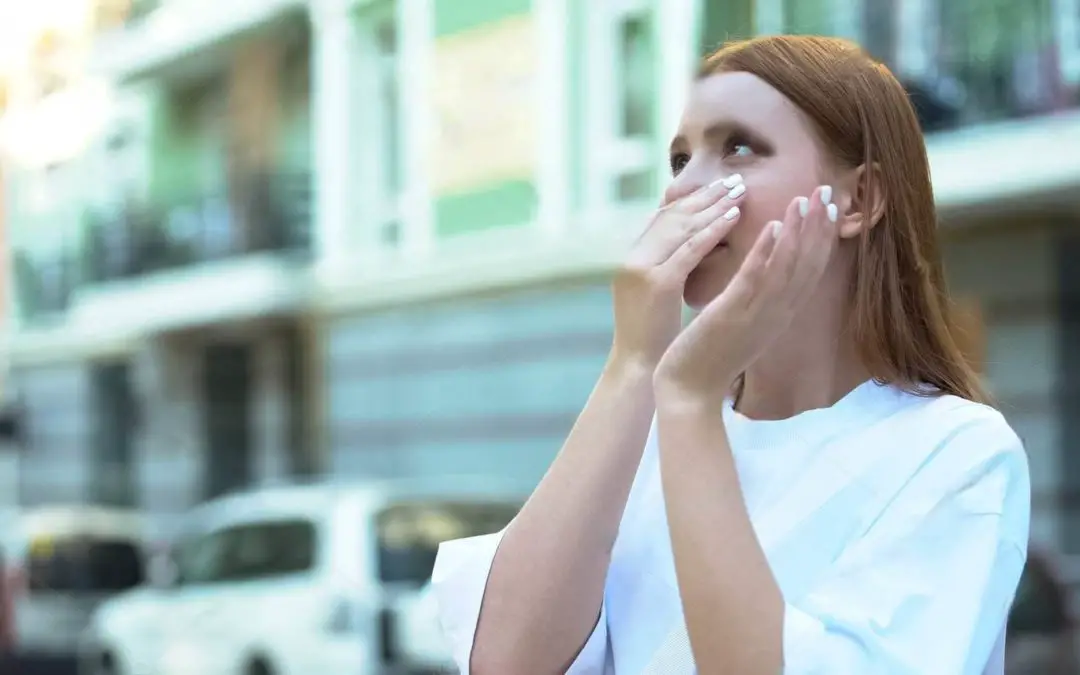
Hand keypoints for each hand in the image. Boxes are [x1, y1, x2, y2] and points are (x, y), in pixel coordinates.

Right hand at [611, 175, 746, 368]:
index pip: (663, 219)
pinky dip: (712, 230)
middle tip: (735, 180)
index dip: (692, 202)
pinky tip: (734, 217)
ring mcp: (643, 269)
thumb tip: (698, 248)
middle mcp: (633, 258)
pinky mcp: (657, 283)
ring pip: (681, 226)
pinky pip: (690, 249)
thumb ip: (671, 268)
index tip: (719, 189)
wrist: (636, 371)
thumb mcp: (658, 295)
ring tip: (739, 191)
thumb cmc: (652, 338)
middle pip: (671, 216)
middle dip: (705, 196)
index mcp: (632, 259)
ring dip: (712, 205)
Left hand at [654, 185, 838, 401]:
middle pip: (807, 266)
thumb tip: (767, 275)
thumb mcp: (743, 324)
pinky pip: (754, 280)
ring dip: (798, 232)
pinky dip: (767, 253)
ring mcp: (756, 315)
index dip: (822, 239)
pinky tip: (774, 226)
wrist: (690, 391)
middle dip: (819, 227)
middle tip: (828, 192)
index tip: (830, 208)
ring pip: (786, 268)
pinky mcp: (732, 315)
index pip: (809, 271)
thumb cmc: (712, 356)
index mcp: (778, 315)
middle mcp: (775, 314)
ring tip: (804, 199)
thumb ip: (758, 302)